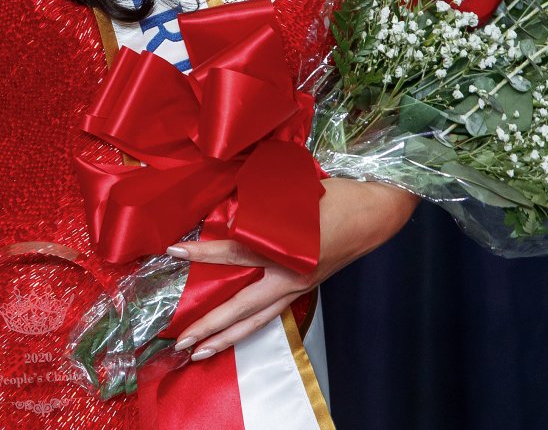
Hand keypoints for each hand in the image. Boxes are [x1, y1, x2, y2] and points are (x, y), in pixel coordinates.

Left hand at [164, 177, 417, 360]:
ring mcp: (297, 287)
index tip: (173, 251)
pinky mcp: (302, 288)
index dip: (204, 253)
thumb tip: (224, 214)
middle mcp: (290, 277)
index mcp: (288, 251)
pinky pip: (270, 313)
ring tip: (201, 352)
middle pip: (243, 307)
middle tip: (182, 340)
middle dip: (211, 325)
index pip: (236, 252)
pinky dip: (249, 326)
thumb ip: (259, 206)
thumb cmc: (334, 197)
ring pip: (257, 320)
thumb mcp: (293, 195)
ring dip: (228, 337)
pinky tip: (233, 333)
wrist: (374, 213)